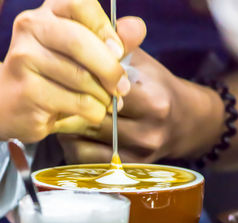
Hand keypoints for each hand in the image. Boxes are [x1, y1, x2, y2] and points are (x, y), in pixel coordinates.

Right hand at [0, 0, 145, 142]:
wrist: (15, 105)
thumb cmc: (54, 78)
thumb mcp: (83, 57)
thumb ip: (110, 42)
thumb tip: (138, 28)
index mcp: (48, 14)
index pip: (81, 4)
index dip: (106, 29)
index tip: (118, 53)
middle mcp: (31, 28)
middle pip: (80, 42)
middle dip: (110, 70)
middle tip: (122, 88)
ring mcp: (24, 59)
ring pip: (81, 78)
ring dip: (103, 97)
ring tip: (106, 103)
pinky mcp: (27, 90)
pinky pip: (76, 102)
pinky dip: (93, 112)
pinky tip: (92, 113)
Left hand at [58, 48, 224, 164]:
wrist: (185, 121)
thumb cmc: (159, 89)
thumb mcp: (144, 64)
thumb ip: (119, 51)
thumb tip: (88, 36)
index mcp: (153, 101)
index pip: (102, 92)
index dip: (80, 83)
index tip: (66, 77)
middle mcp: (148, 132)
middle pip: (91, 119)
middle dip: (70, 106)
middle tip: (58, 96)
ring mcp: (139, 154)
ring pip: (85, 143)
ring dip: (68, 128)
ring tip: (65, 114)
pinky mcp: (131, 168)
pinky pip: (88, 161)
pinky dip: (74, 147)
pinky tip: (75, 134)